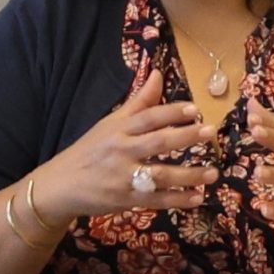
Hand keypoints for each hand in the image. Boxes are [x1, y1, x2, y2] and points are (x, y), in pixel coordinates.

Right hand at [34, 65, 217, 218]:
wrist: (59, 186)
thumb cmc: (89, 151)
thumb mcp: (110, 123)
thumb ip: (139, 101)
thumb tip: (158, 73)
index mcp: (118, 129)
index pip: (148, 117)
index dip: (170, 112)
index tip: (194, 109)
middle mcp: (121, 151)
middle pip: (157, 143)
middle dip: (185, 137)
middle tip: (211, 132)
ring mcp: (122, 177)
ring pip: (160, 175)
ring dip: (189, 175)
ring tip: (214, 172)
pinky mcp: (124, 199)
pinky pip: (155, 200)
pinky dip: (176, 200)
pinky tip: (197, 198)